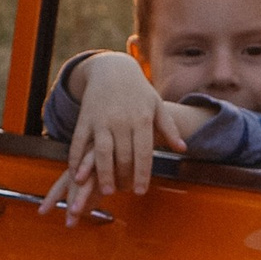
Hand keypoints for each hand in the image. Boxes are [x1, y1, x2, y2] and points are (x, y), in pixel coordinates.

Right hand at [41, 55, 196, 222]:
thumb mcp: (157, 105)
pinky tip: (77, 175)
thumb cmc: (138, 90)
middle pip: (123, 157)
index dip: (142, 174)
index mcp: (142, 119)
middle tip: (124, 191)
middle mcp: (122, 121)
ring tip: (106, 191)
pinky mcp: (85, 118)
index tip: (140, 191)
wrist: (112, 68)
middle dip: (124, 178)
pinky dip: (76, 160)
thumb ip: (169, 128)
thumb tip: (183, 148)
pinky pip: (79, 143)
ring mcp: (101, 120)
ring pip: (101, 153)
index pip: (144, 153)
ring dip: (103, 174)